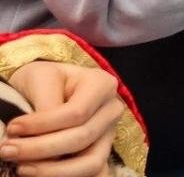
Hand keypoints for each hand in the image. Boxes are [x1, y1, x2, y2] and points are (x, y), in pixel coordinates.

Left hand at [1, 60, 123, 176]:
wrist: (47, 88)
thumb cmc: (43, 80)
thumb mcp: (41, 78)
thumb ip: (46, 104)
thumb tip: (39, 140)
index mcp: (102, 85)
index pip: (77, 112)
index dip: (43, 125)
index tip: (12, 128)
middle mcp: (111, 111)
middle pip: (82, 138)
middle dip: (41, 149)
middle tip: (7, 150)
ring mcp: (108, 136)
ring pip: (91, 163)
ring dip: (53, 171)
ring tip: (21, 168)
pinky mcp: (100, 155)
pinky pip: (95, 175)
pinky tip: (41, 176)